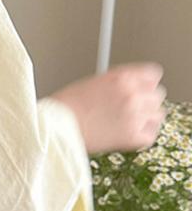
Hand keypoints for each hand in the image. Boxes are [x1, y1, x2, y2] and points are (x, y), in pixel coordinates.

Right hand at [49, 62, 166, 154]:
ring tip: (128, 122)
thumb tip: (131, 88)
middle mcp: (131, 94)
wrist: (53, 128)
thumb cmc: (64, 107)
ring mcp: (134, 115)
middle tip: (129, 108)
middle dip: (145, 100)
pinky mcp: (132, 136)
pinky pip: (151, 135)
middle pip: (157, 94)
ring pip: (158, 114)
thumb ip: (117, 82)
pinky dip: (142, 136)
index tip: (140, 89)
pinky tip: (128, 134)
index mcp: (121, 77)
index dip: (145, 83)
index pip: (154, 74)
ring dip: (146, 118)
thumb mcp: (92, 83)